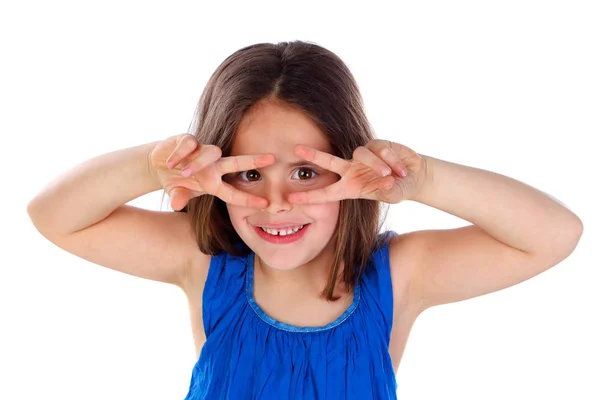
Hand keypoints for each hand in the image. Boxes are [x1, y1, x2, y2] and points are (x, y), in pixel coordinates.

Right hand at [149, 134, 274, 210]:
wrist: (158, 163)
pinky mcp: (187, 140)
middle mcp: (213, 165)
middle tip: (271, 159)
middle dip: (253, 161)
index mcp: (214, 182)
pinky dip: (180, 154)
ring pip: (211, 152)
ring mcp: (201, 151)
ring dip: (198, 163)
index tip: (265, 204)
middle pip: (235, 163)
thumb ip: (180, 197)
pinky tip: (170, 163)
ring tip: (185, 173)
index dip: (248, 199)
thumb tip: (176, 205)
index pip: (233, 193)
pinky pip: (189, 144)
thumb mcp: (178, 192)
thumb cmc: (176, 180)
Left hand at [288, 139, 426, 203]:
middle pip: (329, 161)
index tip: (290, 200)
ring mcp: (363, 157)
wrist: (413, 176)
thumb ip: (387, 190)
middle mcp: (352, 170)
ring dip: (377, 165)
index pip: (326, 193)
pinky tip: (401, 169)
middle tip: (296, 149)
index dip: (309, 196)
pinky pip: (380, 150)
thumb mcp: (392, 195)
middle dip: (314, 155)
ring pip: (362, 155)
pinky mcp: (377, 144)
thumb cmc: (397, 189)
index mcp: (350, 187)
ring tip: (391, 175)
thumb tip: (386, 181)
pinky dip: (392, 160)